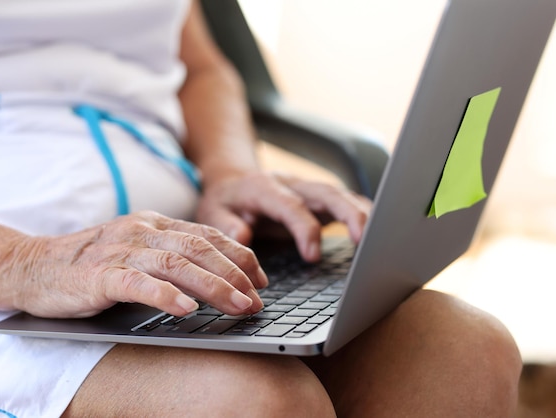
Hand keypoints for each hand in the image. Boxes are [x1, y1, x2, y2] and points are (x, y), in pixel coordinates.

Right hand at [8, 211, 267, 318]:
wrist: (32, 265)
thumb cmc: (90, 263)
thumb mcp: (135, 250)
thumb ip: (169, 255)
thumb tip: (215, 275)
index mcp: (153, 224)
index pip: (206, 235)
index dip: (239, 255)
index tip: (262, 278)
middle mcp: (141, 231)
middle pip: (198, 249)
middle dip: (235, 274)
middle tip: (258, 299)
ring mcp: (120, 251)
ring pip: (176, 264)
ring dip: (212, 285)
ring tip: (238, 305)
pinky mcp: (99, 275)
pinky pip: (137, 283)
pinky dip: (164, 296)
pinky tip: (186, 310)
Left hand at [196, 172, 371, 261]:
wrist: (232, 181)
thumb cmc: (224, 202)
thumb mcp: (212, 212)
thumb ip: (226, 223)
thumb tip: (244, 234)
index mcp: (263, 188)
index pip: (290, 204)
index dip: (304, 227)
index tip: (312, 256)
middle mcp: (291, 185)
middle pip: (326, 192)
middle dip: (348, 213)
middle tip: (364, 241)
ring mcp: (307, 190)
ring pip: (341, 194)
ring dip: (362, 214)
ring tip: (380, 239)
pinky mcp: (318, 199)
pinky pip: (345, 202)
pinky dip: (362, 214)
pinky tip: (377, 232)